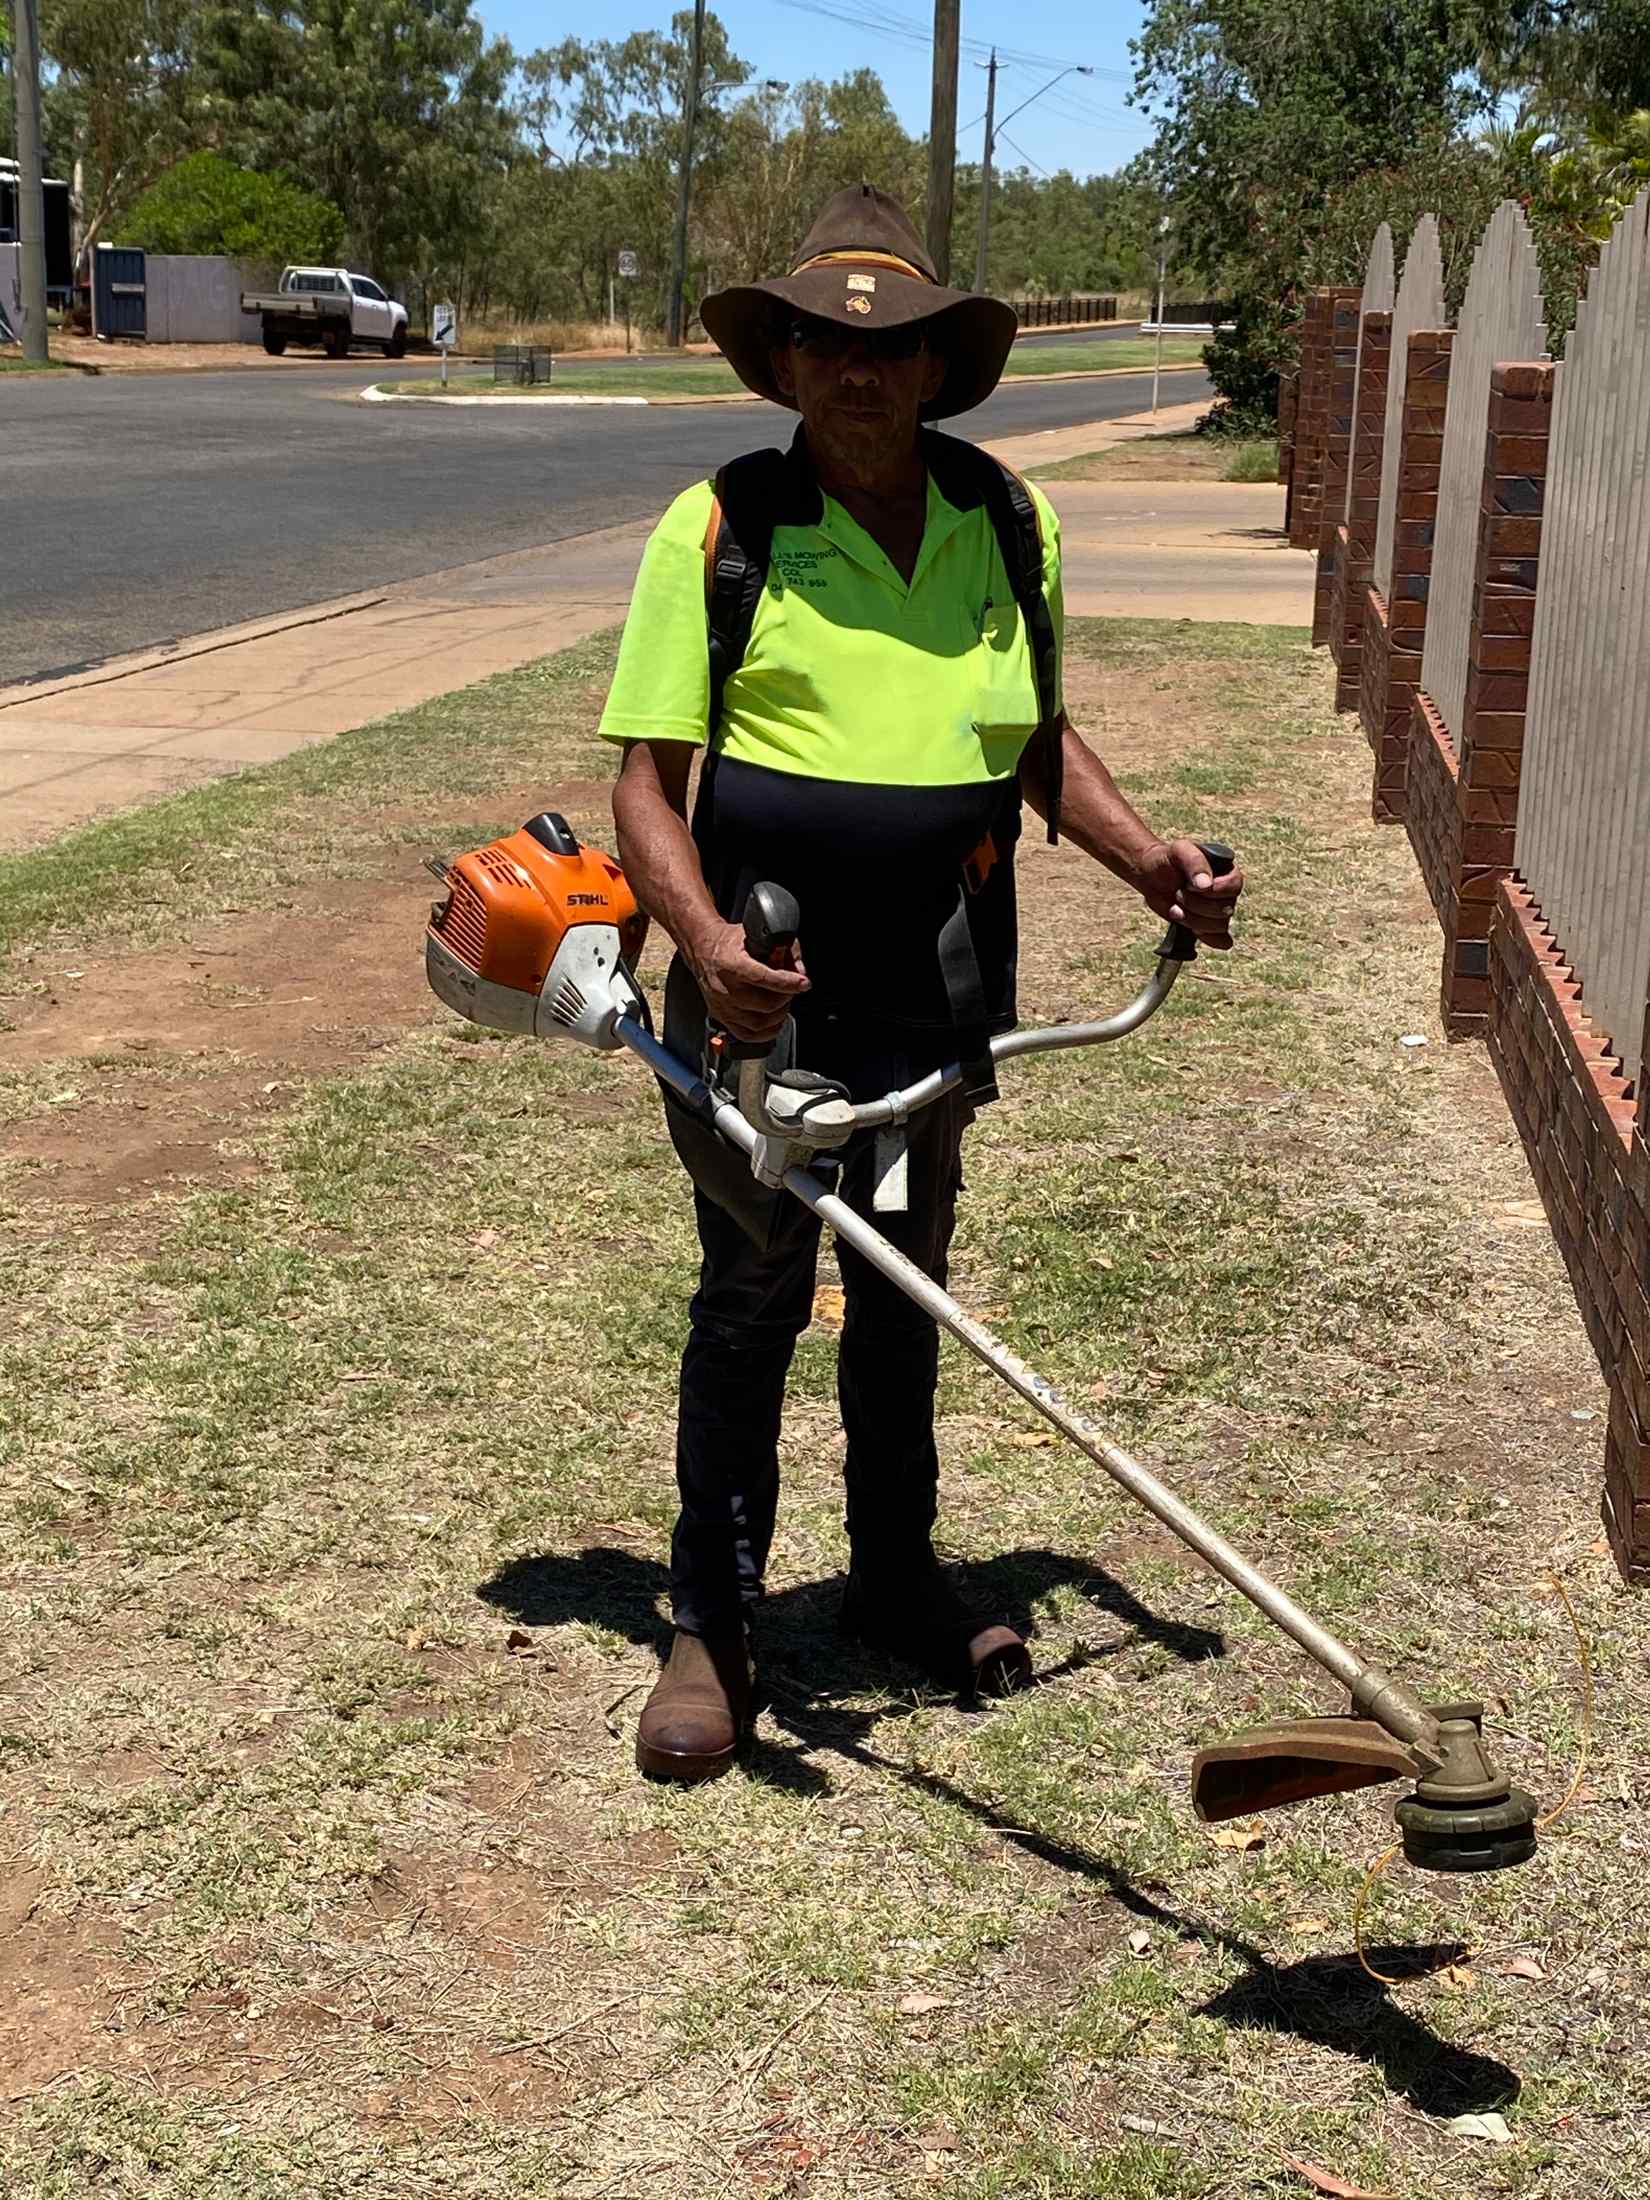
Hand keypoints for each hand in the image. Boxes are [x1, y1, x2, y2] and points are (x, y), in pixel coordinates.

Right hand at [687, 919, 809, 1042]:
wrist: (702, 950)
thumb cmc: (728, 942)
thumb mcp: (756, 935)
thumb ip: (783, 950)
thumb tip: (800, 971)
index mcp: (731, 964)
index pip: (763, 978)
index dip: (788, 983)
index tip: (803, 983)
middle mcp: (723, 988)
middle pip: (764, 1004)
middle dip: (786, 998)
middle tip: (792, 990)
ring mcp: (721, 1006)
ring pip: (758, 1023)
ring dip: (778, 1016)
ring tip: (783, 1003)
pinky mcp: (721, 1017)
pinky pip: (747, 1035)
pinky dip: (766, 1032)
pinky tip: (774, 1020)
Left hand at [1136, 838, 1242, 949]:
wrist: (1151, 875)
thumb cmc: (1168, 859)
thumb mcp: (1180, 850)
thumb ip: (1195, 862)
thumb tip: (1206, 885)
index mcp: (1227, 871)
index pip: (1233, 886)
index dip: (1211, 890)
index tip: (1188, 885)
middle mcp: (1227, 892)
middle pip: (1225, 910)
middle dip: (1196, 905)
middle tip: (1178, 893)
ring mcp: (1218, 910)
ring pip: (1219, 926)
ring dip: (1193, 920)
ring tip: (1177, 908)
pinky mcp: (1208, 925)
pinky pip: (1220, 940)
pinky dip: (1207, 938)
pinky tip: (1191, 929)